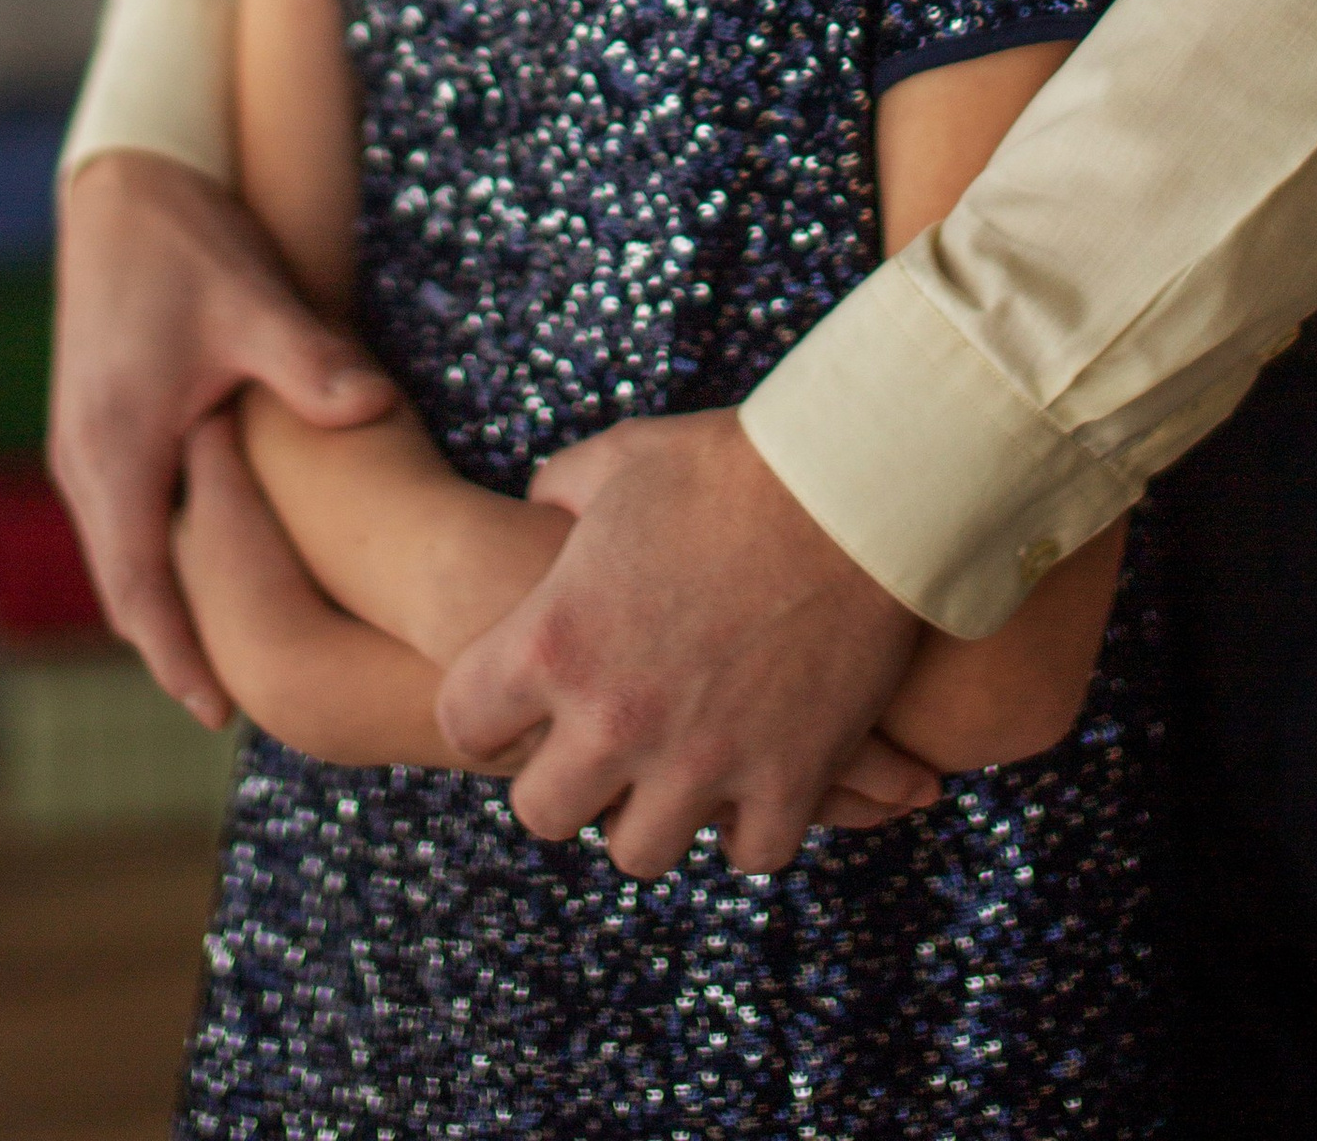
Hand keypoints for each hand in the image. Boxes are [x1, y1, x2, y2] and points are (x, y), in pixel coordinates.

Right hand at [50, 150, 392, 723]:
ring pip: (125, 551)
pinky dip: (161, 554)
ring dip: (168, 601)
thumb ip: (309, 366)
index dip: (177, 655)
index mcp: (116, 447)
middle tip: (243, 706)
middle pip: (126, 586)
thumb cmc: (185, 240)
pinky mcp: (99, 421)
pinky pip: (126, 514)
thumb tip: (374, 412)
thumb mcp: (251, 300)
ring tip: (232, 654)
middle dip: (177, 645)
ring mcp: (85, 442)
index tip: (218, 713)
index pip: (139, 586)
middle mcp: (86, 458)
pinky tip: (214, 561)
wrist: (124, 181)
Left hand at [433, 406, 932, 879]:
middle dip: (564, 780)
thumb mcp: (618, 461)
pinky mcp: (788, 781)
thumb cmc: (729, 464)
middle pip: (542, 813)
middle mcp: (614, 718)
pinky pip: (750, 853)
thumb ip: (560, 492)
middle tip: (599, 747)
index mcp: (554, 640)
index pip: (464, 722)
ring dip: (653, 811)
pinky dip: (750, 824)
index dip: (486, 711)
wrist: (852, 489)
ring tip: (677, 767)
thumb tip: (544, 507)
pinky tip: (754, 778)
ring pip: (639, 851)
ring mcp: (702, 761)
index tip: (515, 705)